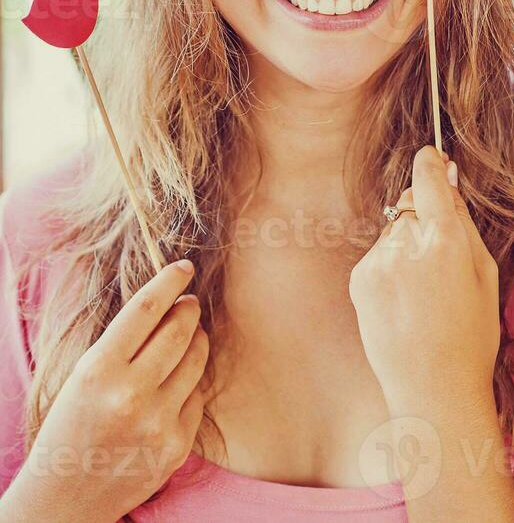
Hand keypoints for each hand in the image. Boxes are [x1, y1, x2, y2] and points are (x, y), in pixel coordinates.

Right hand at [6, 259, 208, 521]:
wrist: (62, 500)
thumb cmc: (71, 427)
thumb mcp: (83, 377)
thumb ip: (124, 344)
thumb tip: (172, 302)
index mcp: (97, 371)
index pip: (145, 309)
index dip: (169, 282)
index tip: (184, 267)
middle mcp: (129, 395)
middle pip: (180, 329)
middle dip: (189, 309)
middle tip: (189, 303)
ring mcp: (157, 422)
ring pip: (197, 359)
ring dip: (197, 340)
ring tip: (188, 336)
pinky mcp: (176, 445)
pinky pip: (197, 396)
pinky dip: (190, 384)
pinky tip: (175, 385)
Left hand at [349, 147, 499, 411]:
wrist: (433, 390)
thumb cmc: (471, 335)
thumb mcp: (485, 273)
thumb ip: (463, 221)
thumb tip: (448, 179)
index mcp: (447, 239)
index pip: (428, 177)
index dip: (430, 163)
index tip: (431, 156)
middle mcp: (408, 244)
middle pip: (412, 205)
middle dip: (425, 217)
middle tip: (441, 258)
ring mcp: (379, 261)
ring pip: (395, 231)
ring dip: (407, 246)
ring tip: (423, 292)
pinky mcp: (359, 278)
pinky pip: (378, 256)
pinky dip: (391, 268)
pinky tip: (404, 302)